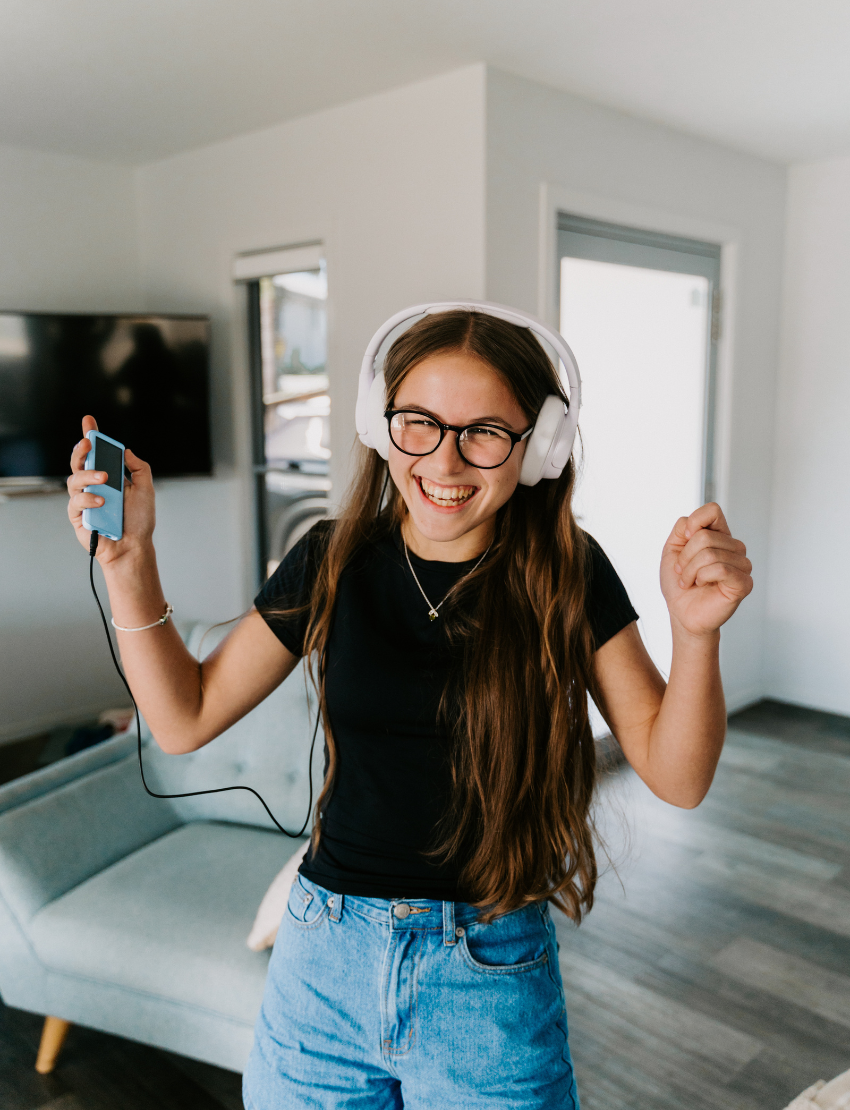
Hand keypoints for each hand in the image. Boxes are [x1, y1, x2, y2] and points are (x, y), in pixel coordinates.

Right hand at [66, 415, 155, 564]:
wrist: (134, 546)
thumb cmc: (139, 520)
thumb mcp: (146, 489)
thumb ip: (139, 468)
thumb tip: (126, 451)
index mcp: (109, 477)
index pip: (96, 453)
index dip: (91, 436)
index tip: (88, 421)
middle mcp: (93, 486)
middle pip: (79, 463)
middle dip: (81, 450)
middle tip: (88, 443)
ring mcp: (84, 500)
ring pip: (74, 480)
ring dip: (88, 475)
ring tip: (104, 478)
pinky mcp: (77, 516)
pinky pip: (76, 502)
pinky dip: (88, 499)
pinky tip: (101, 501)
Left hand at [660, 503, 751, 637]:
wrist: (681, 613)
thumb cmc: (679, 584)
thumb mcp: (672, 550)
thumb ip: (682, 529)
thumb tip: (695, 524)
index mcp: (719, 536)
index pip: (713, 510)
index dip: (695, 522)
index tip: (685, 539)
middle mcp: (734, 548)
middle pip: (705, 536)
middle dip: (685, 557)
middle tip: (683, 573)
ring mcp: (742, 565)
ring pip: (711, 554)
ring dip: (691, 570)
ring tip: (690, 581)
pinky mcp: (744, 582)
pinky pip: (720, 569)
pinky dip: (702, 577)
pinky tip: (701, 585)